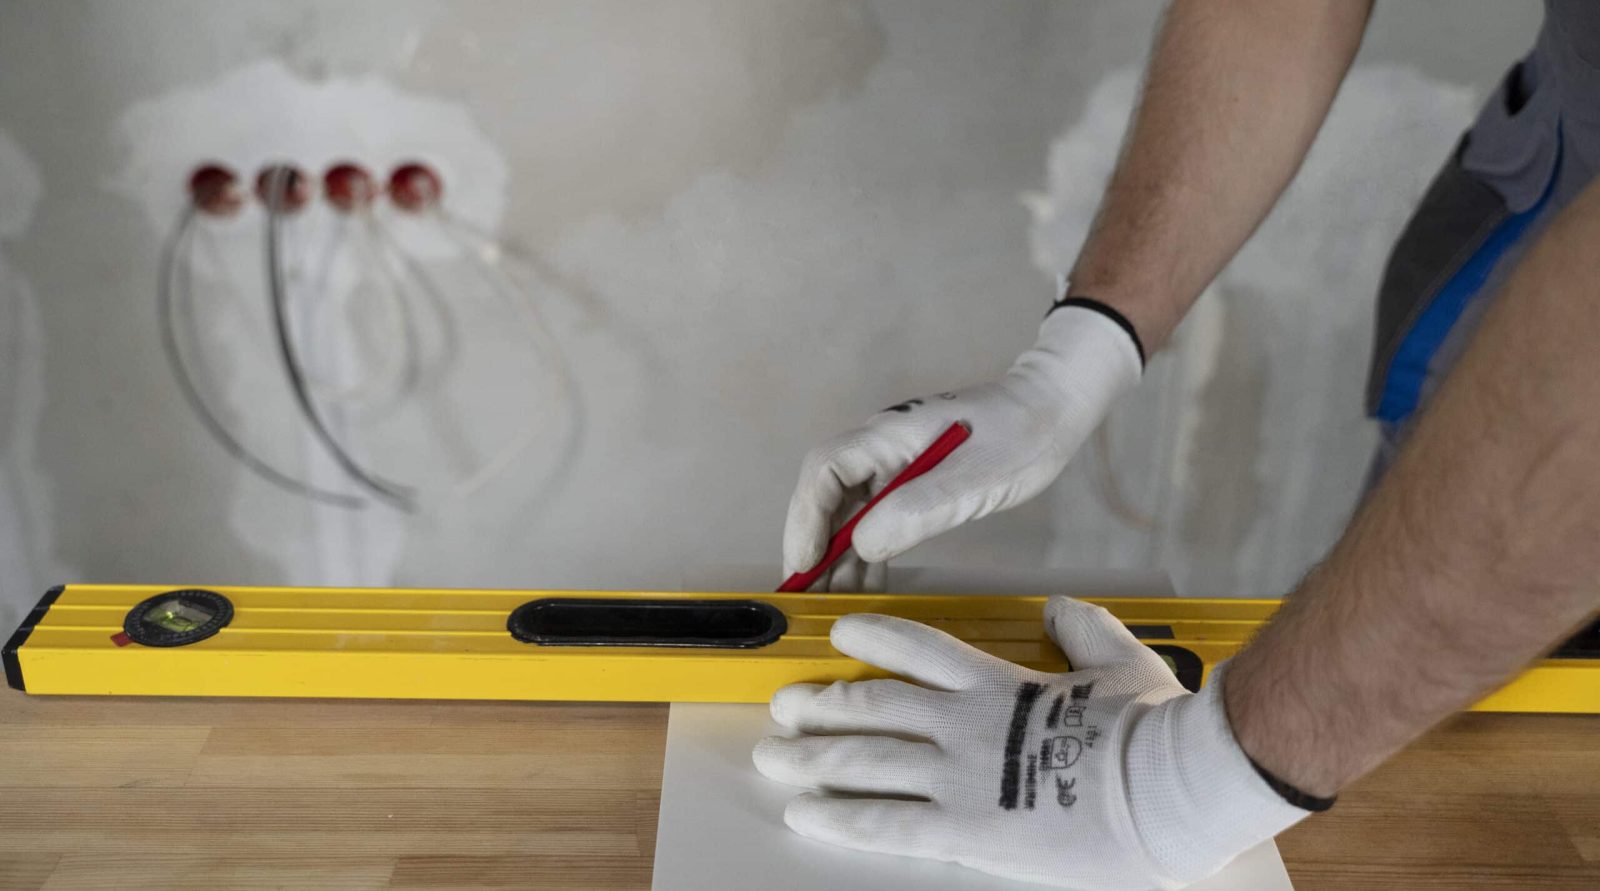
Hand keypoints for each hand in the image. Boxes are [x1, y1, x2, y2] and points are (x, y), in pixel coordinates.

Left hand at [753, 597, 1311, 888]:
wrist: (1168, 787)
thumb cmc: (1154, 731)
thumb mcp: (1123, 661)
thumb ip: (1084, 631)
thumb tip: (1061, 609)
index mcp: (998, 682)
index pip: (917, 647)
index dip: (871, 636)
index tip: (841, 634)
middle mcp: (965, 721)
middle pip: (872, 704)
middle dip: (820, 705)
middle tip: (785, 707)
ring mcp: (959, 774)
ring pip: (864, 759)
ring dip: (812, 757)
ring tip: (773, 755)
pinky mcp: (965, 828)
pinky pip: (884, 822)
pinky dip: (838, 816)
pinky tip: (804, 813)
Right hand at [782, 306, 1141, 590]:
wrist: (1053, 410)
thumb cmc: (1019, 437)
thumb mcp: (974, 480)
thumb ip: (918, 509)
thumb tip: (861, 545)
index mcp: (887, 435)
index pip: (824, 472)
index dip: (805, 519)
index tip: (804, 564)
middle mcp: (879, 446)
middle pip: (826, 495)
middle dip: (814, 546)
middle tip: (807, 598)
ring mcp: (893, 463)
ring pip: (848, 511)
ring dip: (838, 556)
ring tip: (834, 603)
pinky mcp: (911, 480)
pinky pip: (874, 517)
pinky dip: (866, 551)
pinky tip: (867, 585)